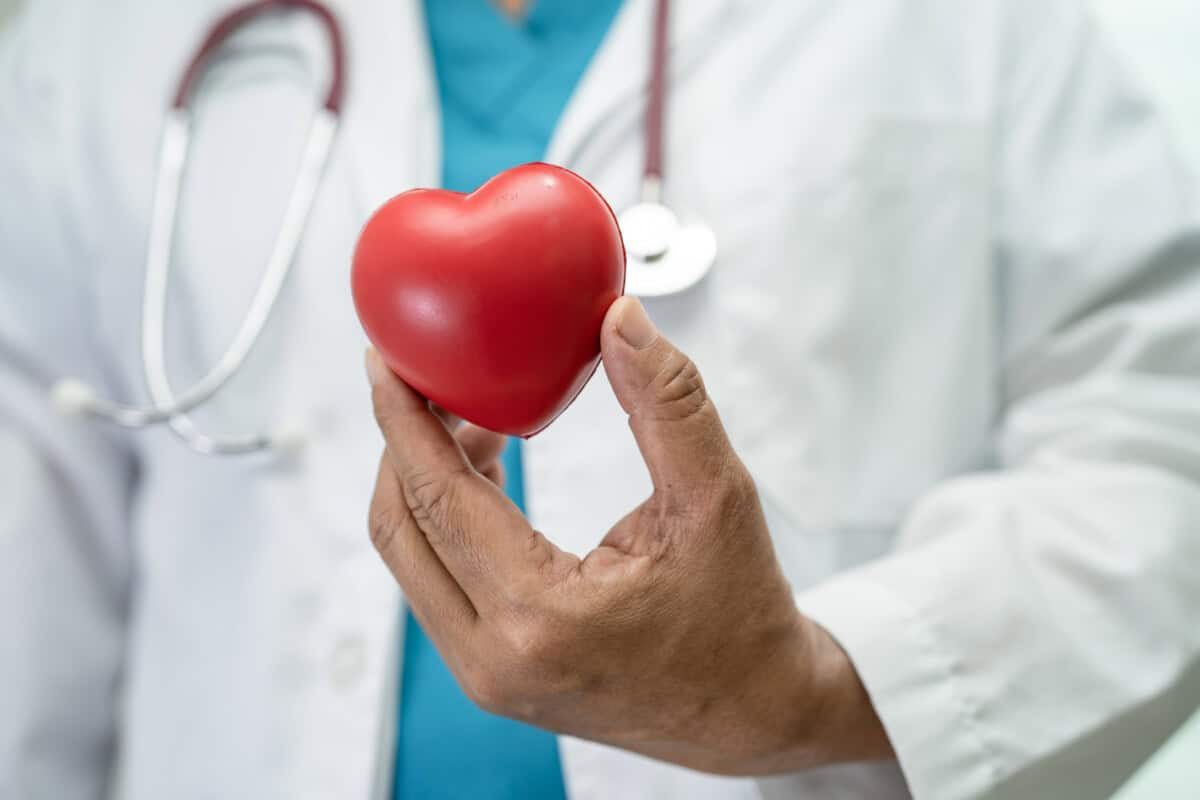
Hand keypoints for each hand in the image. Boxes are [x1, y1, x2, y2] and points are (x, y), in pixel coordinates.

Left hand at [365, 298, 891, 774]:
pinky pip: (438, 582)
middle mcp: (494, 658)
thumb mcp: (717, 497)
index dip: (403, 420)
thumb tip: (619, 320)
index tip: (385, 361)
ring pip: (411, 558)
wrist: (754, 712)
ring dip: (425, 479)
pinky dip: (447, 518)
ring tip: (474, 416)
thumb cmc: (742, 617)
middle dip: (402, 443)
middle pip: (401, 528)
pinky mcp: (491, 674)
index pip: (439, 499)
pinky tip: (488, 468)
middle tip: (427, 378)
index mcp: (541, 618)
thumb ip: (667, 401)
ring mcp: (485, 675)